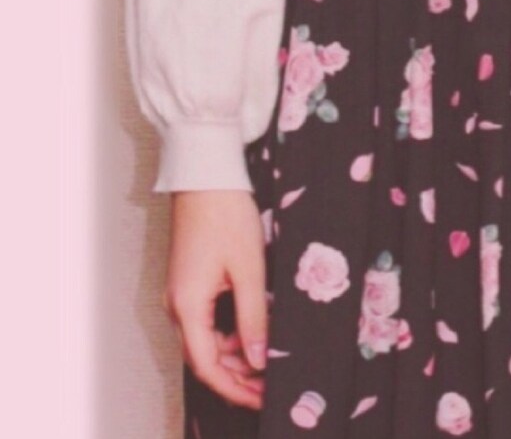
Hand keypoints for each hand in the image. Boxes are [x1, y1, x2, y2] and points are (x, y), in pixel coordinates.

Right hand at [163, 190, 268, 409]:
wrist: (205, 175)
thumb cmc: (226, 215)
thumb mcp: (248, 268)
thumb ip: (253, 317)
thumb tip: (258, 360)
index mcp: (188, 306)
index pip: (208, 367)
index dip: (235, 389)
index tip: (263, 399)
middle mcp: (177, 305)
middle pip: (204, 358)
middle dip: (237, 377)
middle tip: (270, 387)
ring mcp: (180, 294)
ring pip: (204, 341)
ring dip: (233, 356)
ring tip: (267, 363)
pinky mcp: (189, 283)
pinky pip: (205, 322)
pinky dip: (227, 334)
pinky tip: (252, 333)